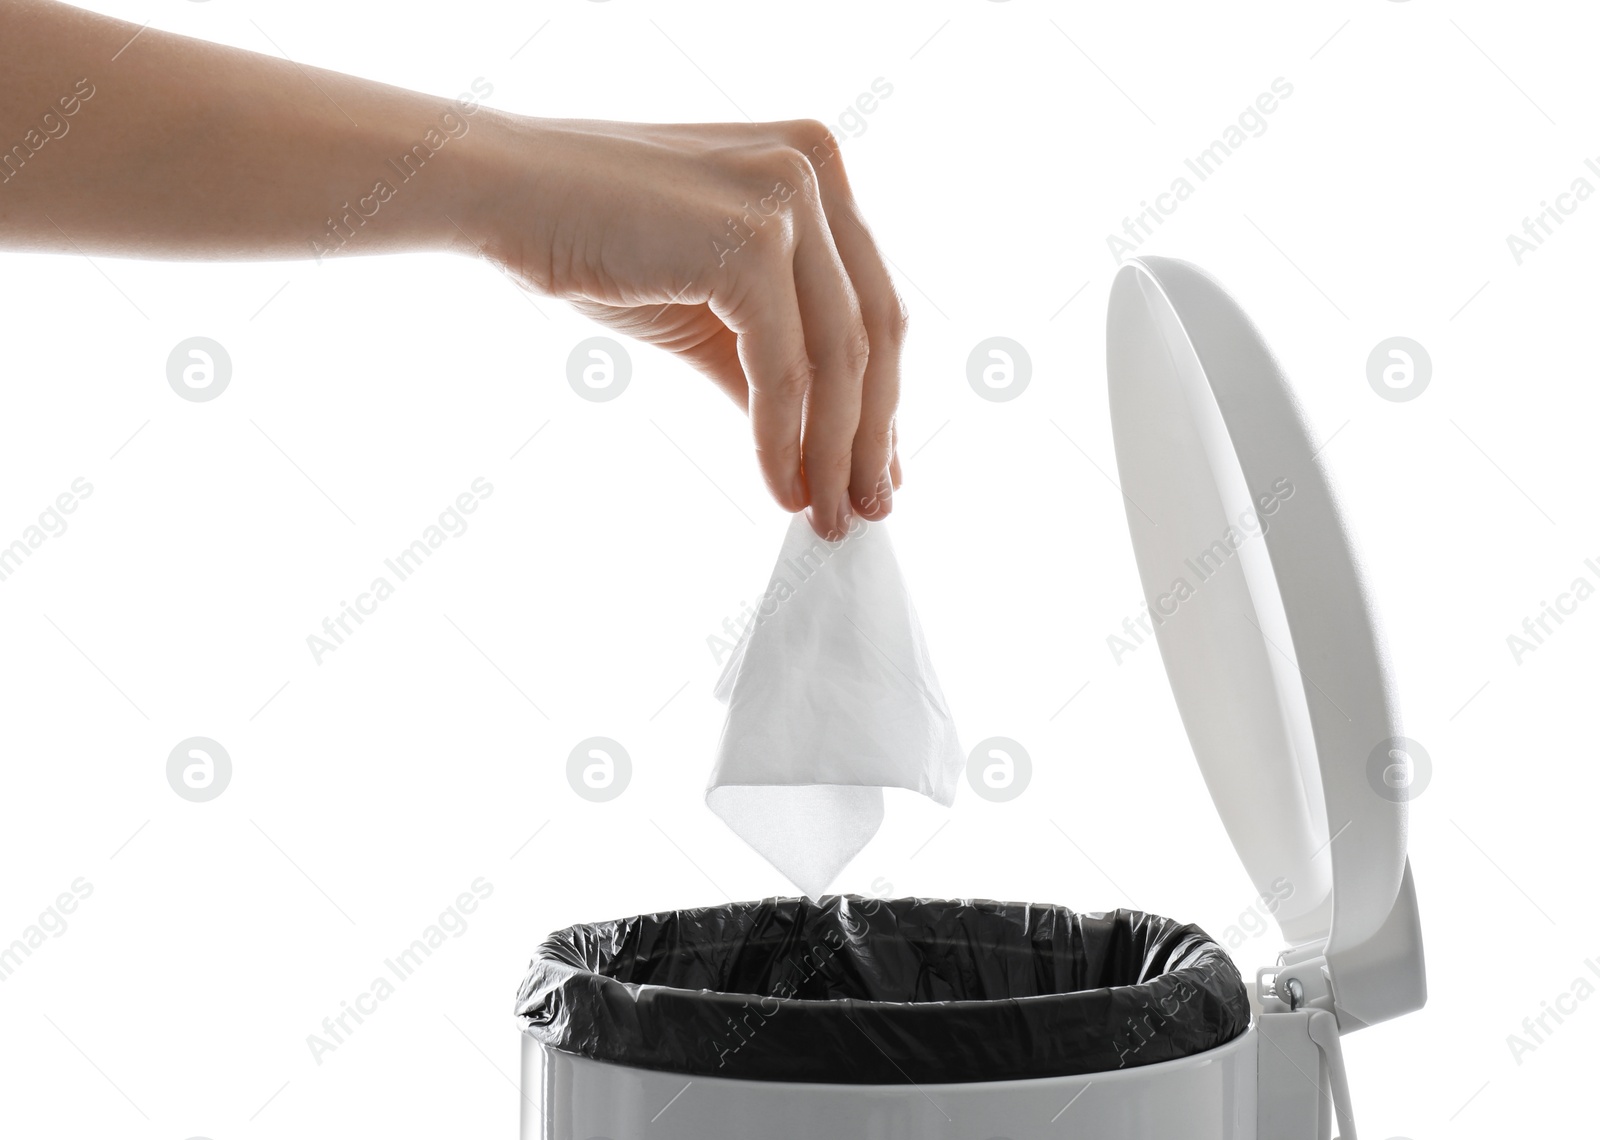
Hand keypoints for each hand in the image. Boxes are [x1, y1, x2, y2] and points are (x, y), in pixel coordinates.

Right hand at [469, 117, 905, 538]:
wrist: (504, 195)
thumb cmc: (598, 240)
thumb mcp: (713, 306)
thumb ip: (777, 364)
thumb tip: (828, 452)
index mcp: (817, 162)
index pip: (873, 301)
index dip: (882, 398)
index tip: (877, 472)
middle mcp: (816, 165)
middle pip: (876, 330)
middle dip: (872, 435)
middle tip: (865, 511)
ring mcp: (788, 197)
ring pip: (839, 357)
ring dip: (835, 453)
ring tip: (825, 515)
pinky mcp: (749, 241)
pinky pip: (783, 368)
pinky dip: (784, 439)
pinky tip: (781, 487)